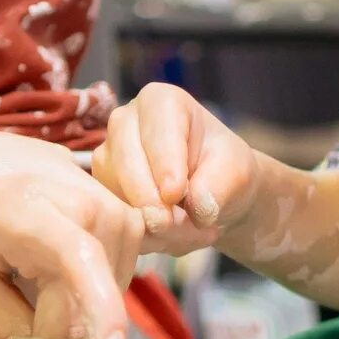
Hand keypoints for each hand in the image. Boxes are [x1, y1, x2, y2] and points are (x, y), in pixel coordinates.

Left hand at [0, 137, 142, 338]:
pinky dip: (90, 293)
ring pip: (107, 295)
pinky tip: (57, 276)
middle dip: (60, 329)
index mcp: (34, 212)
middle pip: (90, 299)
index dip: (100, 311)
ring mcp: (116, 211)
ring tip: (34, 281)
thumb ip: (5, 324)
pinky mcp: (131, 221)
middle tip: (21, 319)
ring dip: (75, 309)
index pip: (80, 261)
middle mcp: (87, 205)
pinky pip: (115, 280)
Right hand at [92, 83, 260, 252]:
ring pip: (116, 193)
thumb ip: (219, 185)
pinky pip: (114, 217)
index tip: (175, 194)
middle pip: (126, 162)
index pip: (155, 131)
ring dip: (152, 224)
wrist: (214, 193)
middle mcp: (124, 122)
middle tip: (182, 225)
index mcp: (160, 101)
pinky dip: (145, 236)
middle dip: (153, 202)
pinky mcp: (101, 191)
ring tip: (190, 231)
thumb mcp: (237, 172)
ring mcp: (108, 157)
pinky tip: (172, 237)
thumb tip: (197, 206)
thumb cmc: (225, 170)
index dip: (164, 164)